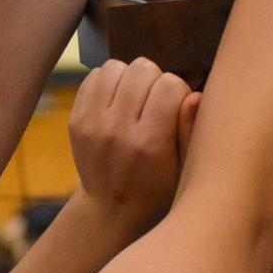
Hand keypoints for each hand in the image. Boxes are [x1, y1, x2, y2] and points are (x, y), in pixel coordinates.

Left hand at [68, 58, 198, 225]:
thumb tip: (195, 95)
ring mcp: (92, 123)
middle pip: (142, 69)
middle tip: (156, 102)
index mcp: (149, 143)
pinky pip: (94, 76)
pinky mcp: (76, 119)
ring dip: (130, 78)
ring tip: (136, 98)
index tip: (176, 107)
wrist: (111, 207)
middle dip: (155, 79)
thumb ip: (192, 130)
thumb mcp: (185, 168)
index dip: (179, 90)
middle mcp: (117, 131)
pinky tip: (118, 100)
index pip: (169, 85)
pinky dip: (109, 82)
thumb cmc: (157, 186)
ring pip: (116, 66)